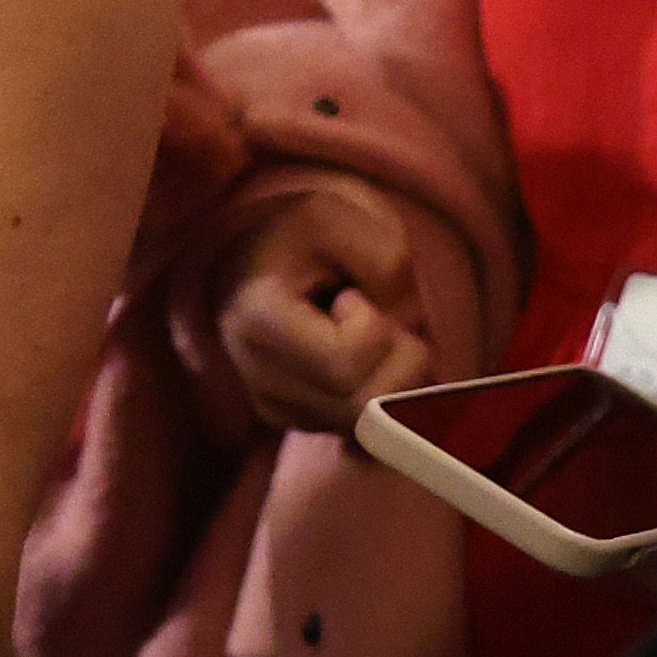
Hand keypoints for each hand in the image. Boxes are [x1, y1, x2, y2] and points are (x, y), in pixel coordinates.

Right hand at [206, 181, 438, 433]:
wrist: (260, 256)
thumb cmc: (301, 234)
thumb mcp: (342, 217)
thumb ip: (384, 258)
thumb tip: (403, 321)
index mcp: (254, 318)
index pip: (343, 364)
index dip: (374, 331)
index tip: (352, 297)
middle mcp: (253, 374)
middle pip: (361, 407)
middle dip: (401, 364)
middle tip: (387, 322)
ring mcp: (270, 405)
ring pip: (368, 430)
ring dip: (400, 385)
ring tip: (379, 340)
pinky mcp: (290, 422)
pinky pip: (362, 439)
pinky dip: (386, 407)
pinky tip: (373, 367)